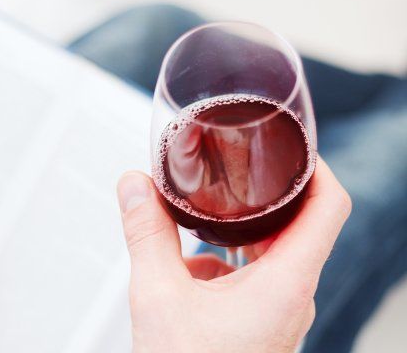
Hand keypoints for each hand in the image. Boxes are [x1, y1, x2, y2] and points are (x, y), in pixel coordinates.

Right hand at [116, 159, 350, 352]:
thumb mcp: (158, 297)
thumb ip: (146, 234)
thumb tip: (135, 185)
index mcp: (285, 282)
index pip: (329, 206)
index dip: (316, 166)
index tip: (290, 144)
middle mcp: (292, 294)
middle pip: (301, 222)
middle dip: (267, 191)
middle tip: (240, 164)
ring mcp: (279, 309)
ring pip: (273, 250)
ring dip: (242, 227)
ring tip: (209, 208)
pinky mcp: (261, 320)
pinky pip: (255, 274)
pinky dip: (228, 259)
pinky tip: (191, 264)